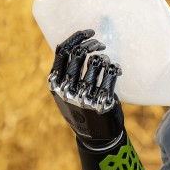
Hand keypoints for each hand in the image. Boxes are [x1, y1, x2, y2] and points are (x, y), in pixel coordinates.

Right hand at [48, 29, 124, 148]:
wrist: (94, 137)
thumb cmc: (81, 108)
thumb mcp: (67, 91)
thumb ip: (68, 71)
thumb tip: (80, 42)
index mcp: (54, 83)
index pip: (63, 50)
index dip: (78, 37)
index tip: (90, 32)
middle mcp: (66, 89)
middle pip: (79, 53)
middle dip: (93, 44)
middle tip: (101, 44)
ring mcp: (83, 96)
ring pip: (95, 63)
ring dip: (104, 58)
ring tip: (106, 61)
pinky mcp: (100, 103)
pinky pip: (109, 75)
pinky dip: (113, 68)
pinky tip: (114, 69)